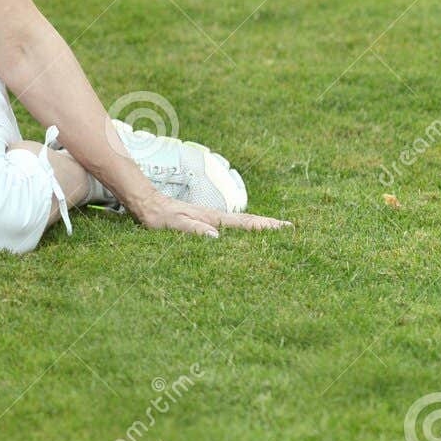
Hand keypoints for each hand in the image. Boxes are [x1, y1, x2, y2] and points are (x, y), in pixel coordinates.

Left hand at [125, 187, 291, 237]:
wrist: (146, 203)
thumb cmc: (159, 217)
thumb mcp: (174, 225)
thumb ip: (193, 230)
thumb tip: (216, 237)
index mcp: (213, 219)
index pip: (245, 224)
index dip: (266, 227)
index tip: (288, 228)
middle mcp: (216, 218)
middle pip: (249, 222)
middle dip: (271, 226)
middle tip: (294, 231)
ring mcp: (212, 218)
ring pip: (242, 224)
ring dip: (260, 227)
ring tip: (279, 232)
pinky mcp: (206, 221)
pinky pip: (232, 226)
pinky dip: (246, 229)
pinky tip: (248, 234)